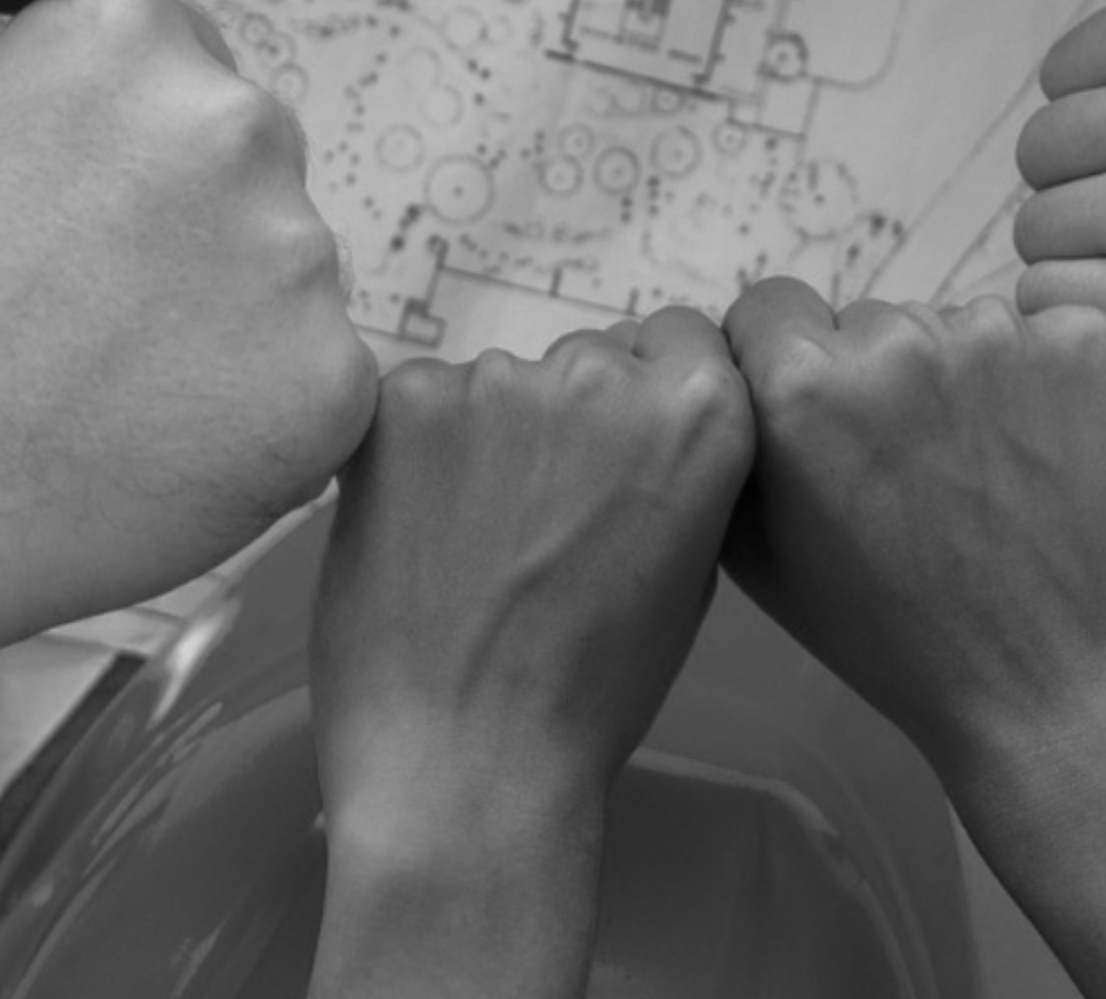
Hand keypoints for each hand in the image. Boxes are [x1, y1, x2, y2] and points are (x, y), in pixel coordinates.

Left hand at [306, 311, 750, 998]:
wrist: (467, 769)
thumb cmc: (591, 692)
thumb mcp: (691, 568)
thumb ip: (680, 466)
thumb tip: (644, 416)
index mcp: (701, 408)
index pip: (677, 336)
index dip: (645, 394)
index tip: (613, 456)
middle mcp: (605, 371)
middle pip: (585, 356)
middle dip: (567, 419)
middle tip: (536, 518)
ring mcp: (498, 377)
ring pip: (498, 382)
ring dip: (487, 436)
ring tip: (469, 544)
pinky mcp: (404, 399)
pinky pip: (416, 402)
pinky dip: (411, 454)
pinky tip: (415, 534)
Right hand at [726, 274, 1105, 997]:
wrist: (1061, 698)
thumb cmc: (903, 646)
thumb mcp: (766, 561)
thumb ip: (731, 450)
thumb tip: (726, 373)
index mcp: (801, 386)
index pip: (769, 307)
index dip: (787, 362)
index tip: (822, 420)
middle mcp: (894, 339)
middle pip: (866, 320)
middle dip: (876, 378)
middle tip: (911, 472)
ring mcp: (998, 334)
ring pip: (954, 326)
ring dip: (959, 379)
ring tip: (985, 479)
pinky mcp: (1085, 346)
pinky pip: (1042, 338)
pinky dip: (1043, 384)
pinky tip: (1046, 461)